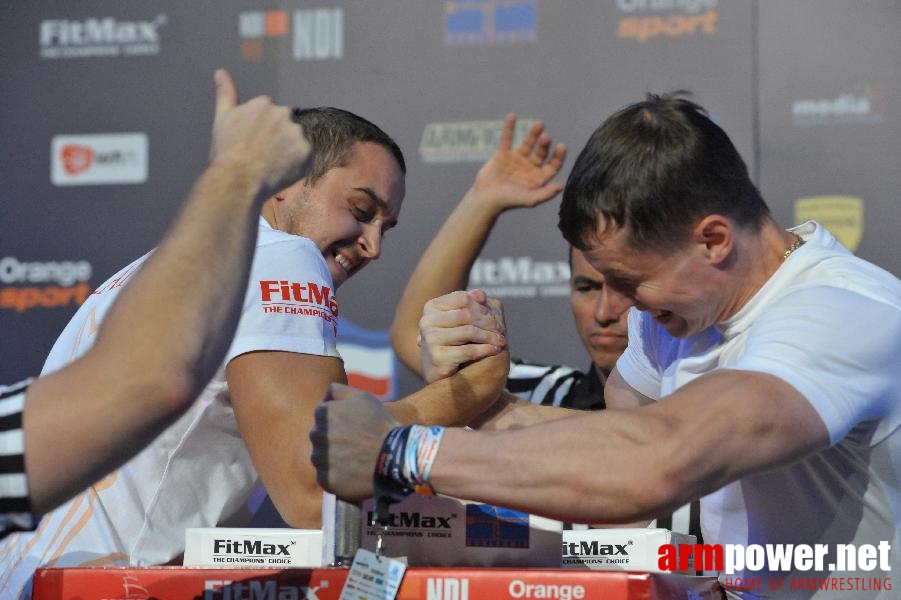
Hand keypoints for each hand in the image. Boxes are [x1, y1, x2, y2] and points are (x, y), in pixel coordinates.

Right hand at [209, 69, 312, 192]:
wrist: (237, 179)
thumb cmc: (227, 151)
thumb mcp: (223, 118)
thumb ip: (226, 93)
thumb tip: (220, 71)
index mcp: (265, 103)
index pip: (271, 117)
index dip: (263, 134)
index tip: (253, 145)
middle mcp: (283, 113)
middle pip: (287, 128)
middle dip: (278, 140)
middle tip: (263, 157)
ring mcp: (296, 132)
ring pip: (297, 143)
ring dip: (289, 153)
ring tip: (271, 166)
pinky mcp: (307, 151)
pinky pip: (306, 159)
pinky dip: (298, 166)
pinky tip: (281, 172)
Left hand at [310, 383, 399, 500]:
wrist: (395, 456)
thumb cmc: (379, 424)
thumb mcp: (362, 396)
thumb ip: (337, 391)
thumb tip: (323, 397)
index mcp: (323, 413)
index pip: (323, 416)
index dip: (339, 421)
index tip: (354, 428)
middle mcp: (316, 435)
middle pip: (320, 437)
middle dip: (333, 439)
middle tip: (355, 444)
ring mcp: (320, 459)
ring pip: (321, 457)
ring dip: (333, 457)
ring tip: (355, 458)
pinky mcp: (325, 480)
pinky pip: (326, 477)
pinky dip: (337, 475)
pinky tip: (353, 471)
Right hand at [418, 290, 506, 383]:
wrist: (442, 372)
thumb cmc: (454, 341)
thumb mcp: (461, 320)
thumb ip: (471, 304)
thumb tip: (481, 294)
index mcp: (431, 307)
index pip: (462, 298)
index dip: (480, 306)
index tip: (492, 314)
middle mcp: (427, 321)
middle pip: (466, 314)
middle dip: (488, 321)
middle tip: (501, 329)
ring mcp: (430, 339)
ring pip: (469, 331)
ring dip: (489, 336)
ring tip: (501, 340)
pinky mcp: (437, 357)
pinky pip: (468, 350)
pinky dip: (486, 349)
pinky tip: (495, 350)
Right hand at [468, 113, 566, 211]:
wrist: (485, 199)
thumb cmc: (508, 202)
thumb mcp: (529, 199)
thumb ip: (545, 194)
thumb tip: (561, 186)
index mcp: (538, 178)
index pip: (552, 165)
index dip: (558, 156)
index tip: (561, 146)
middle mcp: (530, 167)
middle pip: (540, 153)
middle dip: (544, 144)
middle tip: (546, 137)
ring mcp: (517, 159)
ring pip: (527, 144)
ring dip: (533, 134)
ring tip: (539, 125)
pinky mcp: (502, 154)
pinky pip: (507, 139)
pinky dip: (509, 128)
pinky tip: (512, 116)